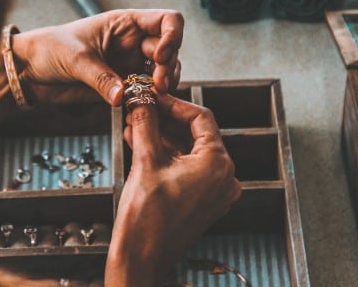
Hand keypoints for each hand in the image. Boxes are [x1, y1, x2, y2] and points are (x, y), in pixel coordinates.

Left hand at [11, 9, 182, 105]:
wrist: (30, 71)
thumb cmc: (49, 50)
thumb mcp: (75, 59)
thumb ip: (100, 77)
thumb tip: (122, 97)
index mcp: (125, 24)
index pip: (167, 21)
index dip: (173, 36)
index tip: (160, 56)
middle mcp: (133, 42)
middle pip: (170, 49)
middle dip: (168, 67)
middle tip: (157, 85)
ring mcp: (131, 64)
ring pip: (165, 72)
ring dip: (164, 84)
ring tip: (152, 95)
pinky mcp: (124, 86)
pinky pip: (148, 91)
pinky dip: (152, 98)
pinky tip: (143, 104)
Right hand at [105, 95, 240, 286]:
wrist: (141, 260)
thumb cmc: (146, 218)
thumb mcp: (145, 162)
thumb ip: (146, 124)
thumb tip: (141, 100)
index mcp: (217, 164)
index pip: (200, 118)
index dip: (174, 104)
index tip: (152, 96)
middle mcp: (224, 177)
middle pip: (195, 134)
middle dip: (165, 121)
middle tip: (140, 109)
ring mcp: (215, 191)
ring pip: (189, 151)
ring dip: (162, 137)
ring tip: (134, 125)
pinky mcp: (204, 201)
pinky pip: (188, 168)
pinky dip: (167, 156)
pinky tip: (141, 144)